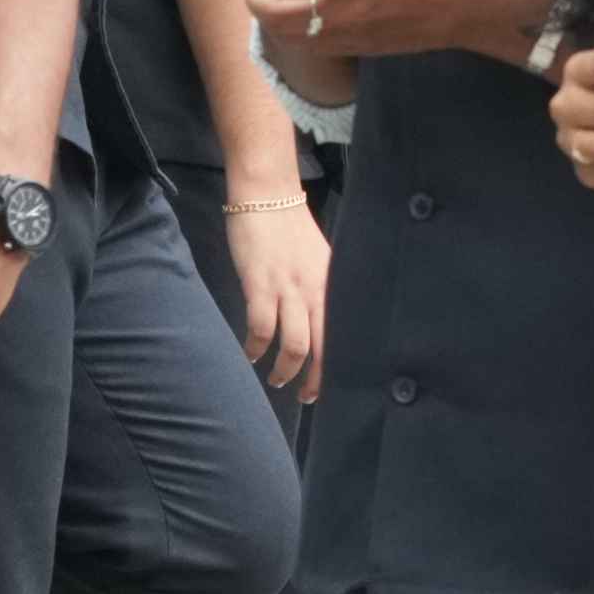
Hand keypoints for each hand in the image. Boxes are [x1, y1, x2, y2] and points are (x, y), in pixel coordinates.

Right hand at [223, 173, 330, 392]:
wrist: (267, 197)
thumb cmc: (292, 230)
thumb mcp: (320, 261)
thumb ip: (322, 291)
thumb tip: (323, 324)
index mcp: (332, 287)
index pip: (342, 335)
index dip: (337, 366)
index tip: (329, 386)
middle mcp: (316, 291)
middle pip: (322, 348)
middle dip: (314, 380)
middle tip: (304, 396)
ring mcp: (289, 289)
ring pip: (293, 345)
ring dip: (284, 369)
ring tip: (276, 379)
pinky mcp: (261, 285)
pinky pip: (260, 327)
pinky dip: (255, 347)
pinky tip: (250, 353)